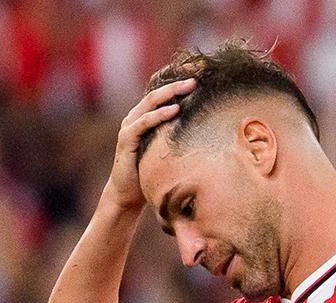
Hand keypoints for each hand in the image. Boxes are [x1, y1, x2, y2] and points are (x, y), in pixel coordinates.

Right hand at [105, 78, 194, 213]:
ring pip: (151, 102)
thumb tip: (209, 132)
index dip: (179, 83)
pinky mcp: (126, 138)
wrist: (126, 194)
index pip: (163, 94)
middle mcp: (136, 117)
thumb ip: (179, 137)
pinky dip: (159, 115)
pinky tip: (174, 110)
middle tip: (199, 75)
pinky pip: (144, 122)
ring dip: (171, 92)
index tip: (202, 75)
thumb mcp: (167, 150)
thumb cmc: (149, 172)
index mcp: (146, 117)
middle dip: (179, 83)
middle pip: (159, 93)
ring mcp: (130, 126)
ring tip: (190, 86)